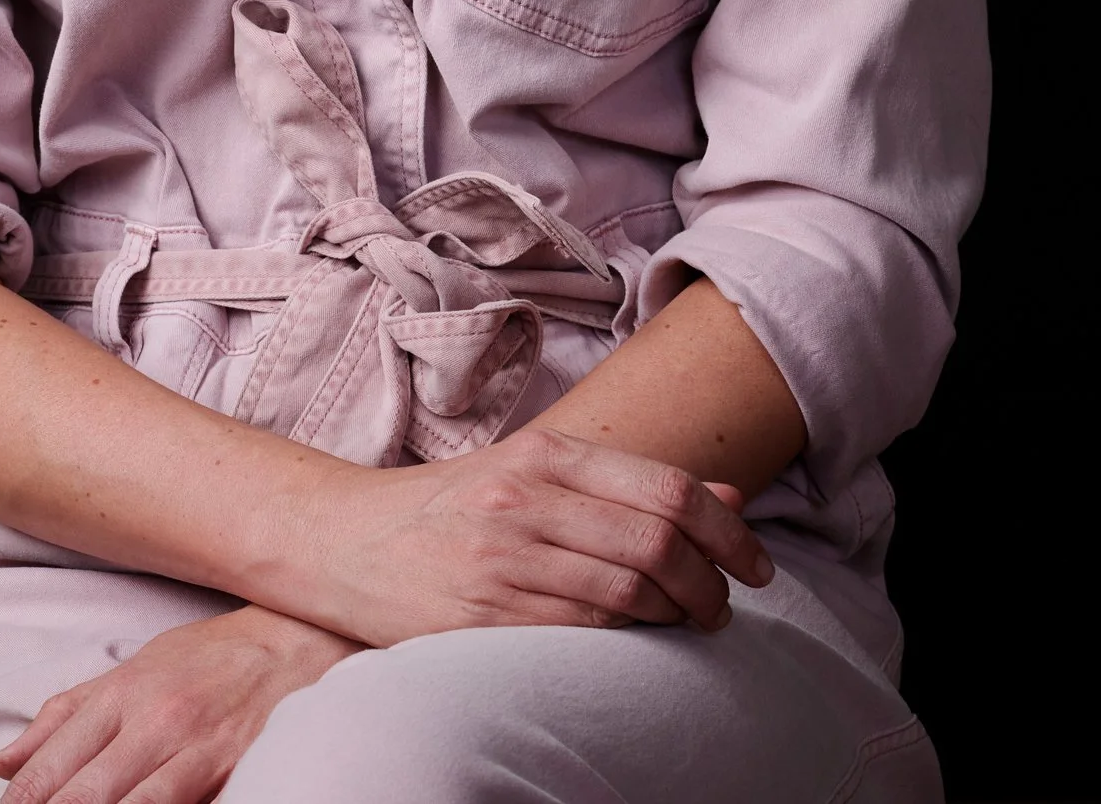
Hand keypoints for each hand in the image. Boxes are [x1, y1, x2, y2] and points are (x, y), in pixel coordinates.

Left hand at [0, 604, 358, 803]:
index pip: (56, 758)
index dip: (24, 798)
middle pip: (84, 792)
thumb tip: (4, 762)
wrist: (294, 641)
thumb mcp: (135, 669)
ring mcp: (197, 750)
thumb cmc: (209, 657)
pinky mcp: (234, 774)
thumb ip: (68, 714)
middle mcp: (156, 720)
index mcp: (124, 692)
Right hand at [274, 425, 772, 645]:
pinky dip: (624, 645)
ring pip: (627, 596)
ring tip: (687, 626)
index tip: (756, 565)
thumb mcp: (534, 471)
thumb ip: (625, 485)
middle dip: (711, 585)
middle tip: (723, 607)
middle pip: (657, 544)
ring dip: (676, 620)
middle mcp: (525, 500)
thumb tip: (727, 500)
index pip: (666, 489)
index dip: (727, 533)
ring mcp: (501, 561)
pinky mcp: (479, 620)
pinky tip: (633, 644)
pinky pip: (579, 639)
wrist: (343, 541)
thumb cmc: (450, 508)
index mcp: (543, 454)